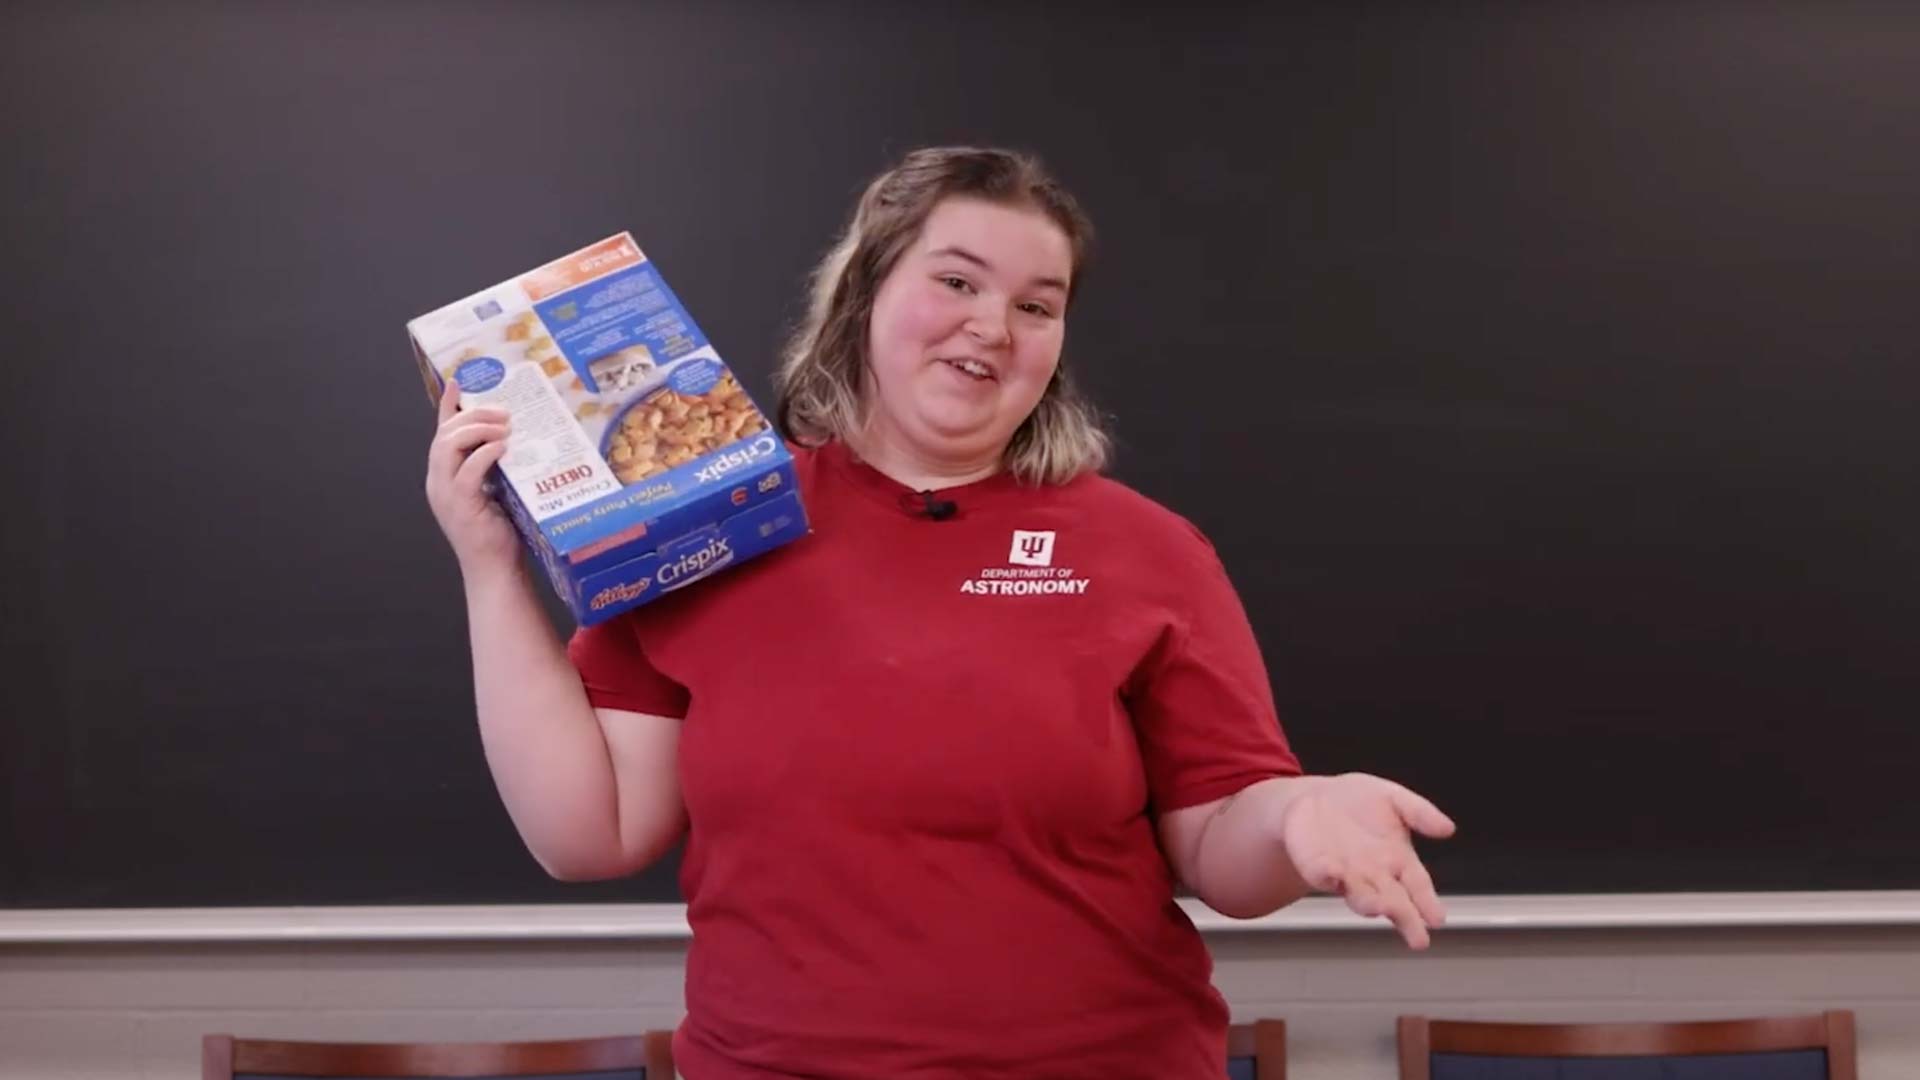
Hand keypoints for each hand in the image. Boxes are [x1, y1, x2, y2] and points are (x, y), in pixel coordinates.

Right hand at [423, 381, 519, 577]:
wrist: (495, 569)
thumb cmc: (498, 532)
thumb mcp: (496, 490)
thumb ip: (494, 466)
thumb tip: (514, 437)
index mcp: (444, 476)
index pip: (441, 433)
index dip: (447, 407)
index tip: (459, 382)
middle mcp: (438, 481)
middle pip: (444, 433)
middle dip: (471, 415)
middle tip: (503, 412)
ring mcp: (445, 494)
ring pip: (448, 446)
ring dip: (477, 430)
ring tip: (504, 427)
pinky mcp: (460, 505)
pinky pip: (467, 470)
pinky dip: (485, 453)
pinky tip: (503, 447)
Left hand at [1276, 773, 1454, 948]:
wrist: (1314, 798)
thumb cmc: (1358, 802)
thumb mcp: (1393, 798)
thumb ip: (1420, 812)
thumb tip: (1448, 828)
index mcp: (1398, 858)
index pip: (1418, 885)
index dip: (1428, 902)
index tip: (1438, 919)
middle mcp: (1375, 874)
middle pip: (1395, 901)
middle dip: (1406, 919)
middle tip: (1418, 938)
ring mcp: (1346, 875)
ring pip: (1361, 896)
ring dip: (1370, 903)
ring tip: (1379, 908)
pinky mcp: (1318, 869)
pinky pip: (1323, 876)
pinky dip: (1329, 877)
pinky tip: (1334, 875)